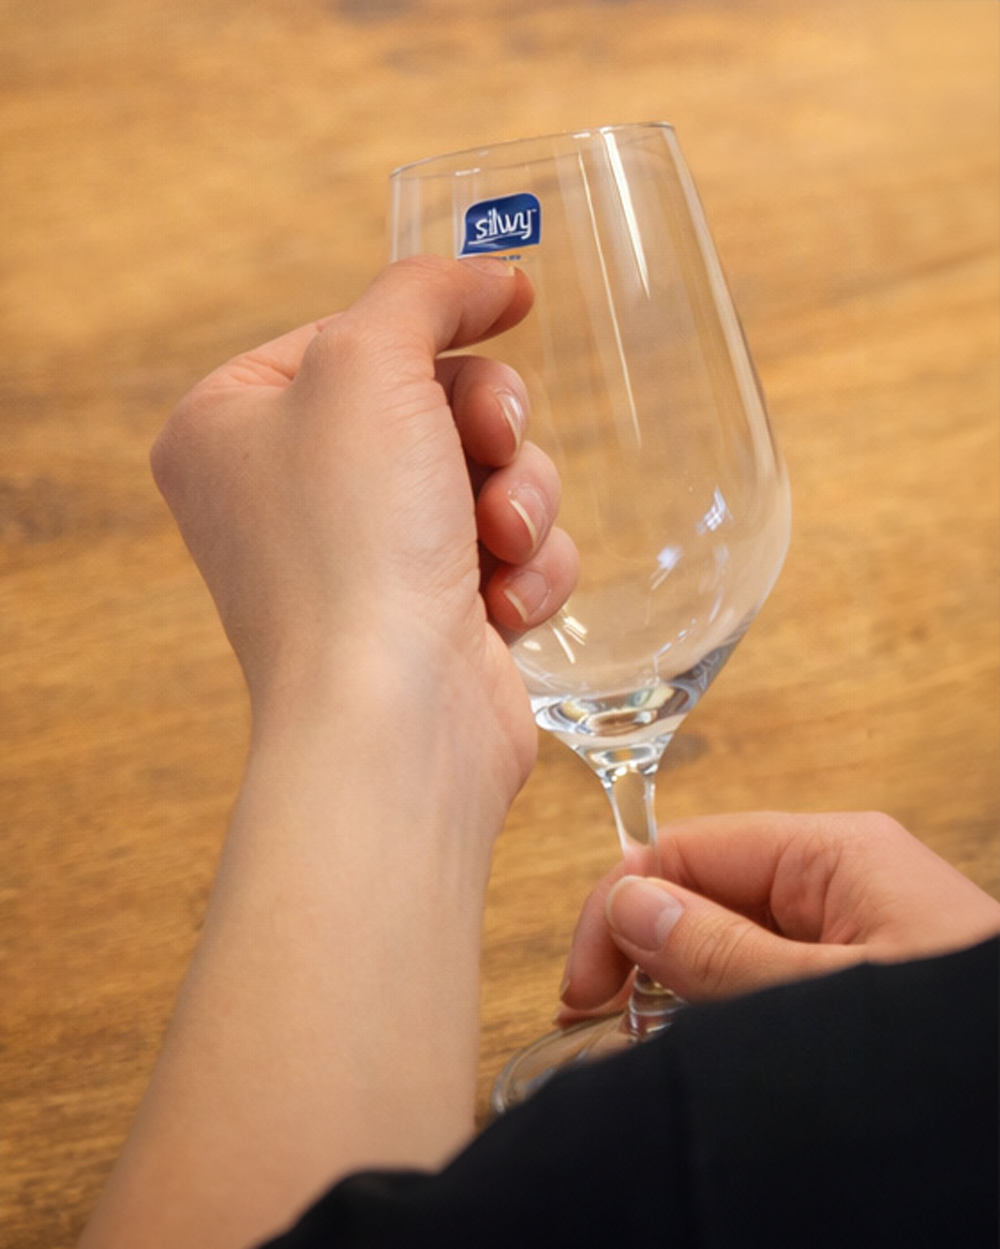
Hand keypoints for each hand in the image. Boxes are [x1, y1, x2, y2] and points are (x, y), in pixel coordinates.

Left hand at [152, 254, 576, 802]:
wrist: (391, 722)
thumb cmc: (350, 545)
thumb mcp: (369, 365)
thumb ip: (423, 290)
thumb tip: (489, 273)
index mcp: (230, 425)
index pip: (353, 333)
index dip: (435, 322)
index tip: (511, 303)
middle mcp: (285, 493)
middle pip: (431, 401)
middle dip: (486, 425)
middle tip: (494, 448)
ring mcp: (357, 561)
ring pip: (487, 475)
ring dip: (517, 499)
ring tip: (498, 544)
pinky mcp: (428, 615)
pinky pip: (508, 550)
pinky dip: (523, 569)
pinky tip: (503, 606)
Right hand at [559, 811, 999, 1017]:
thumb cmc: (952, 1047)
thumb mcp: (823, 998)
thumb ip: (723, 953)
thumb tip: (629, 904)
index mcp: (835, 853)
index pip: (690, 850)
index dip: (622, 907)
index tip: (584, 988)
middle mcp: (839, 877)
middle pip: (706, 889)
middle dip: (645, 950)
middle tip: (598, 1023)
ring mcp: (851, 925)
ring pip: (730, 937)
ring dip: (677, 985)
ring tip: (642, 1042)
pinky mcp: (859, 971)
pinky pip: (766, 973)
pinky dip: (720, 1007)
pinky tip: (697, 1042)